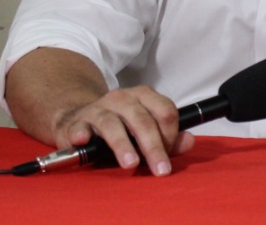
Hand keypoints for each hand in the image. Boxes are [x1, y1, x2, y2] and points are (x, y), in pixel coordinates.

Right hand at [53, 85, 195, 176]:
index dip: (170, 135)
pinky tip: (83, 141)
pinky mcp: (76, 122)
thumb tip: (189, 141)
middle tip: (160, 169)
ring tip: (131, 163)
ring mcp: (98, 109)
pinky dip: (81, 134)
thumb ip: (170, 138)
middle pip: (142, 121)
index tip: (168, 154)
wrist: (79, 118)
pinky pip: (79, 128)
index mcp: (144, 96)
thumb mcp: (146, 129)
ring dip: (122, 145)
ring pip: (112, 124)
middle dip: (154, 147)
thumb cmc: (120, 127)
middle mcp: (123, 98)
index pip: (165, 111)